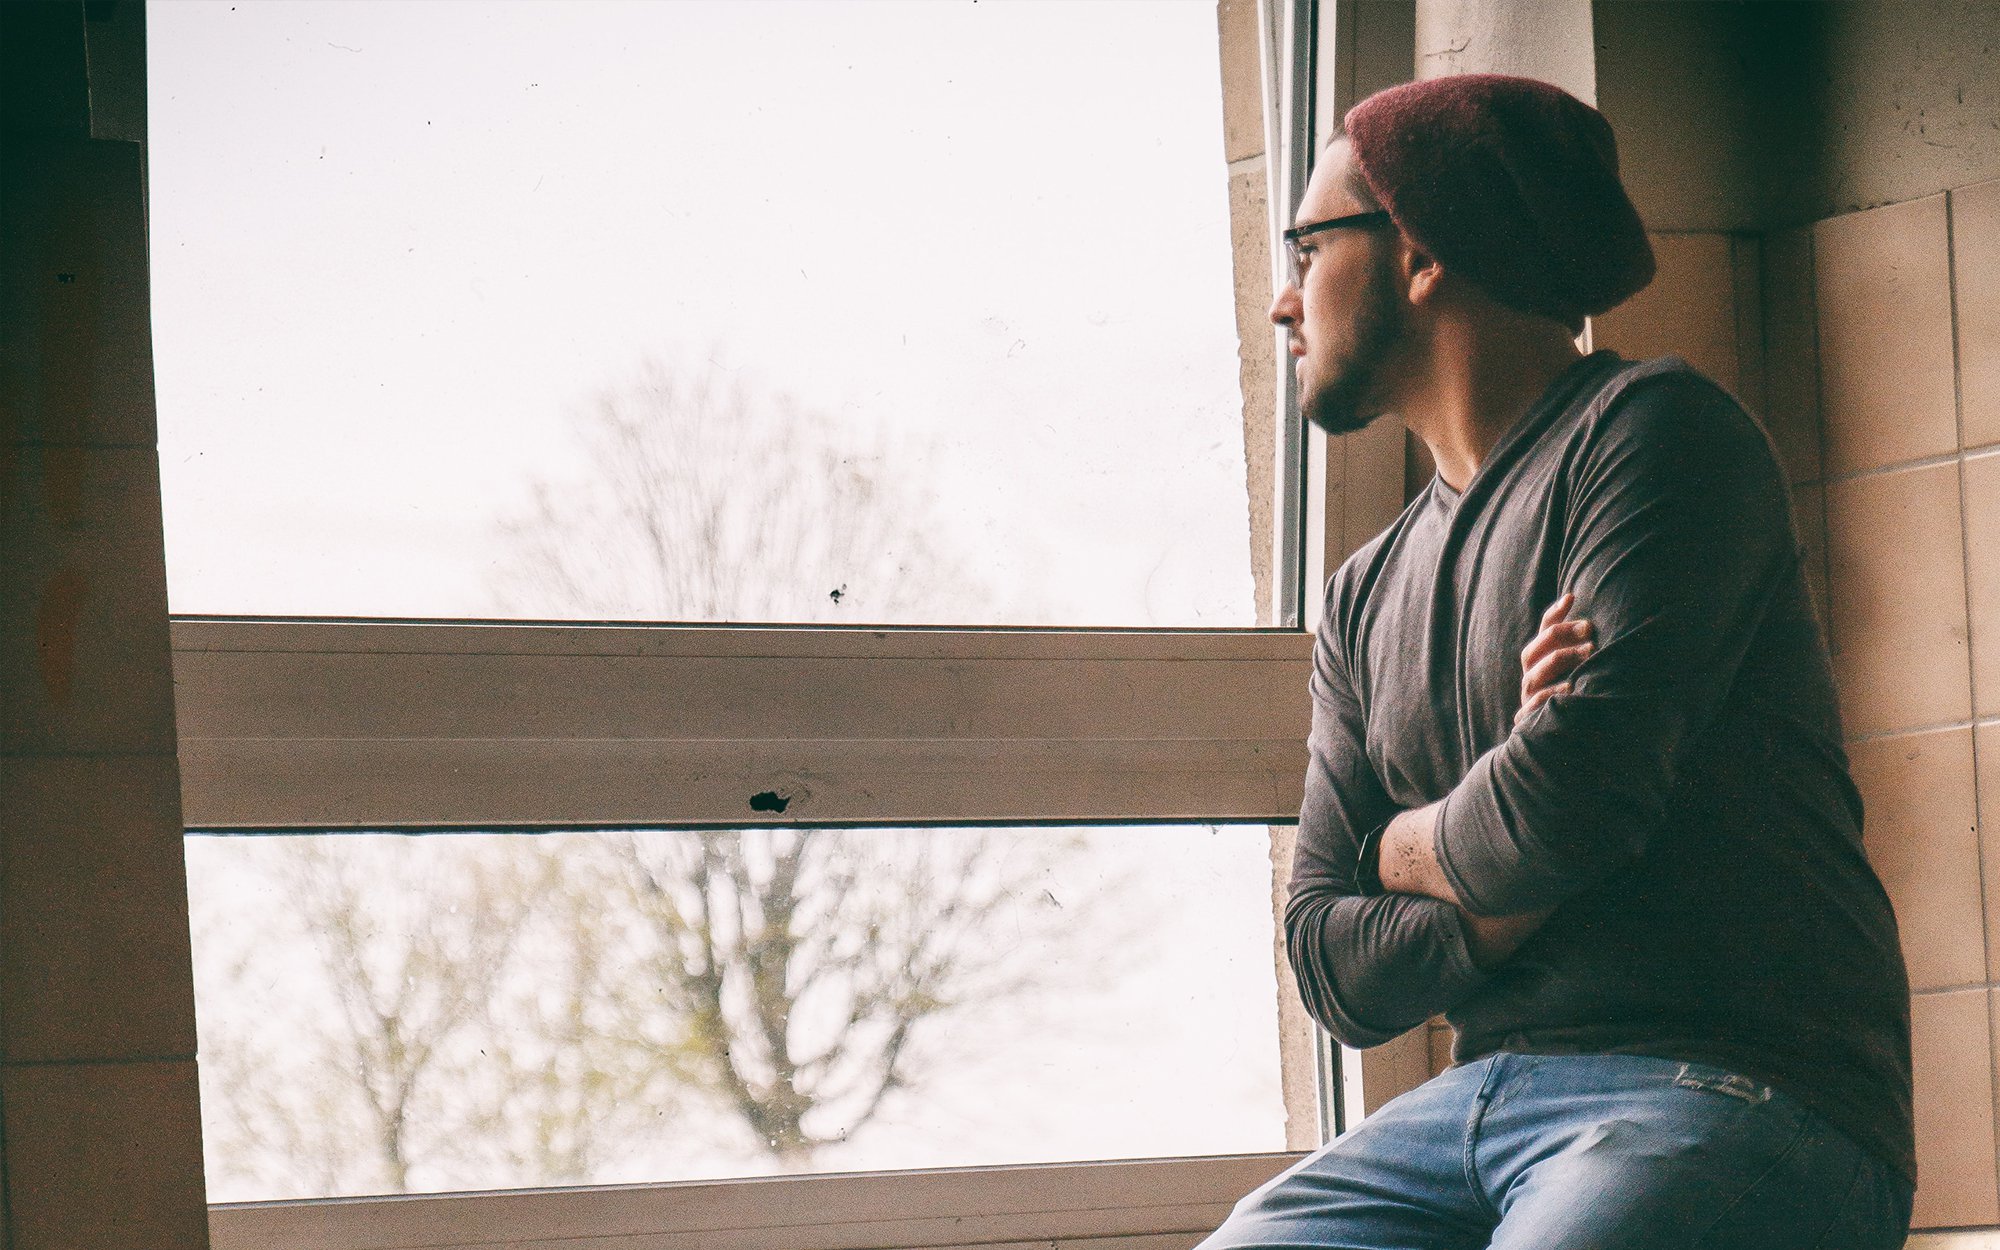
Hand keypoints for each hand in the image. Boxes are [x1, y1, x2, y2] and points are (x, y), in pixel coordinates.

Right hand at [1516, 592, 1592, 728]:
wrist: (1566, 737)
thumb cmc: (1582, 693)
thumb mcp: (1587, 667)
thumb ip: (1587, 645)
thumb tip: (1595, 614)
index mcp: (1541, 659)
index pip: (1543, 631)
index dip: (1555, 614)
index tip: (1573, 597)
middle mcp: (1530, 675)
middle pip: (1534, 650)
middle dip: (1562, 635)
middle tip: (1590, 629)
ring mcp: (1529, 696)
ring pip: (1534, 675)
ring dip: (1561, 658)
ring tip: (1590, 652)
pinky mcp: (1530, 717)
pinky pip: (1536, 703)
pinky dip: (1553, 694)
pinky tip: (1573, 688)